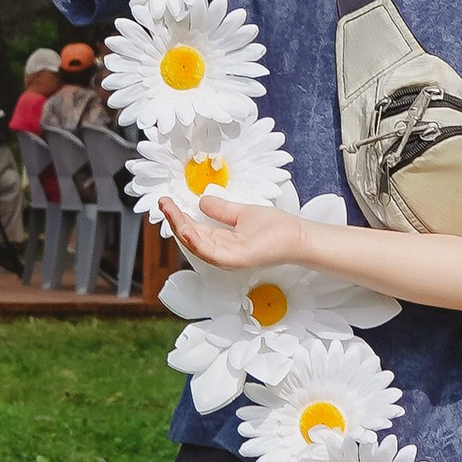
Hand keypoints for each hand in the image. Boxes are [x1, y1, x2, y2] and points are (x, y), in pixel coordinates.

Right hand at [164, 188, 305, 271]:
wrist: (298, 236)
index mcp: (222, 240)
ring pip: (198, 245)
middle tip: (163, 203)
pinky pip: (212, 253)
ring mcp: (229, 258)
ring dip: (181, 229)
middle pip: (192, 238)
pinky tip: (186, 230)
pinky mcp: (237, 260)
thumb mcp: (242, 213)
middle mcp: (222, 252)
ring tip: (170, 213)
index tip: (167, 201)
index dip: (179, 216)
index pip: (195, 229)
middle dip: (175, 221)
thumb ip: (222, 210)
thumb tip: (202, 200)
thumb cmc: (276, 228)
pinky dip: (197, 243)